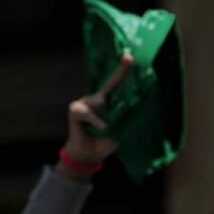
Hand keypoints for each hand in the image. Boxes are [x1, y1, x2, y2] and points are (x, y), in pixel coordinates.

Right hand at [58, 53, 133, 175]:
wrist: (89, 156)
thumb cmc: (104, 141)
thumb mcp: (121, 129)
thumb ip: (126, 117)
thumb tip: (138, 104)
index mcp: (109, 103)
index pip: (118, 85)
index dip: (124, 71)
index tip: (131, 58)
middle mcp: (97, 99)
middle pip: (110, 84)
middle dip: (121, 72)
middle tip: (129, 59)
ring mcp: (85, 103)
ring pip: (99, 100)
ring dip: (104, 114)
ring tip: (104, 128)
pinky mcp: (75, 110)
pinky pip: (87, 112)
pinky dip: (95, 121)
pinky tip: (100, 128)